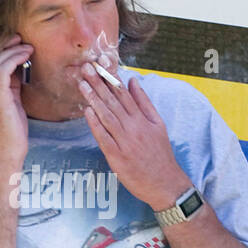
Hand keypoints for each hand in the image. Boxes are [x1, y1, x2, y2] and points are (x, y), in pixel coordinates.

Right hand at [0, 34, 33, 170]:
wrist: (6, 154)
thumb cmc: (11, 131)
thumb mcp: (10, 101)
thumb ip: (11, 83)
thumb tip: (20, 65)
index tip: (14, 42)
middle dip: (3, 43)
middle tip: (20, 39)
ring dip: (12, 49)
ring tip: (28, 47)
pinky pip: (2, 69)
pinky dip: (15, 58)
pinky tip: (27, 57)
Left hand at [78, 66, 189, 209]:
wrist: (164, 183)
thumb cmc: (160, 153)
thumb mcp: (158, 124)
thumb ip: (144, 102)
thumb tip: (133, 81)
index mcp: (143, 118)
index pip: (124, 93)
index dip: (111, 77)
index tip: (100, 64)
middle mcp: (134, 127)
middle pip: (113, 101)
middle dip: (99, 83)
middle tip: (86, 68)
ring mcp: (125, 142)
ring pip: (107, 116)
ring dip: (94, 99)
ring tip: (82, 84)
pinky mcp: (116, 156)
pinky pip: (104, 137)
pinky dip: (95, 124)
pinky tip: (87, 111)